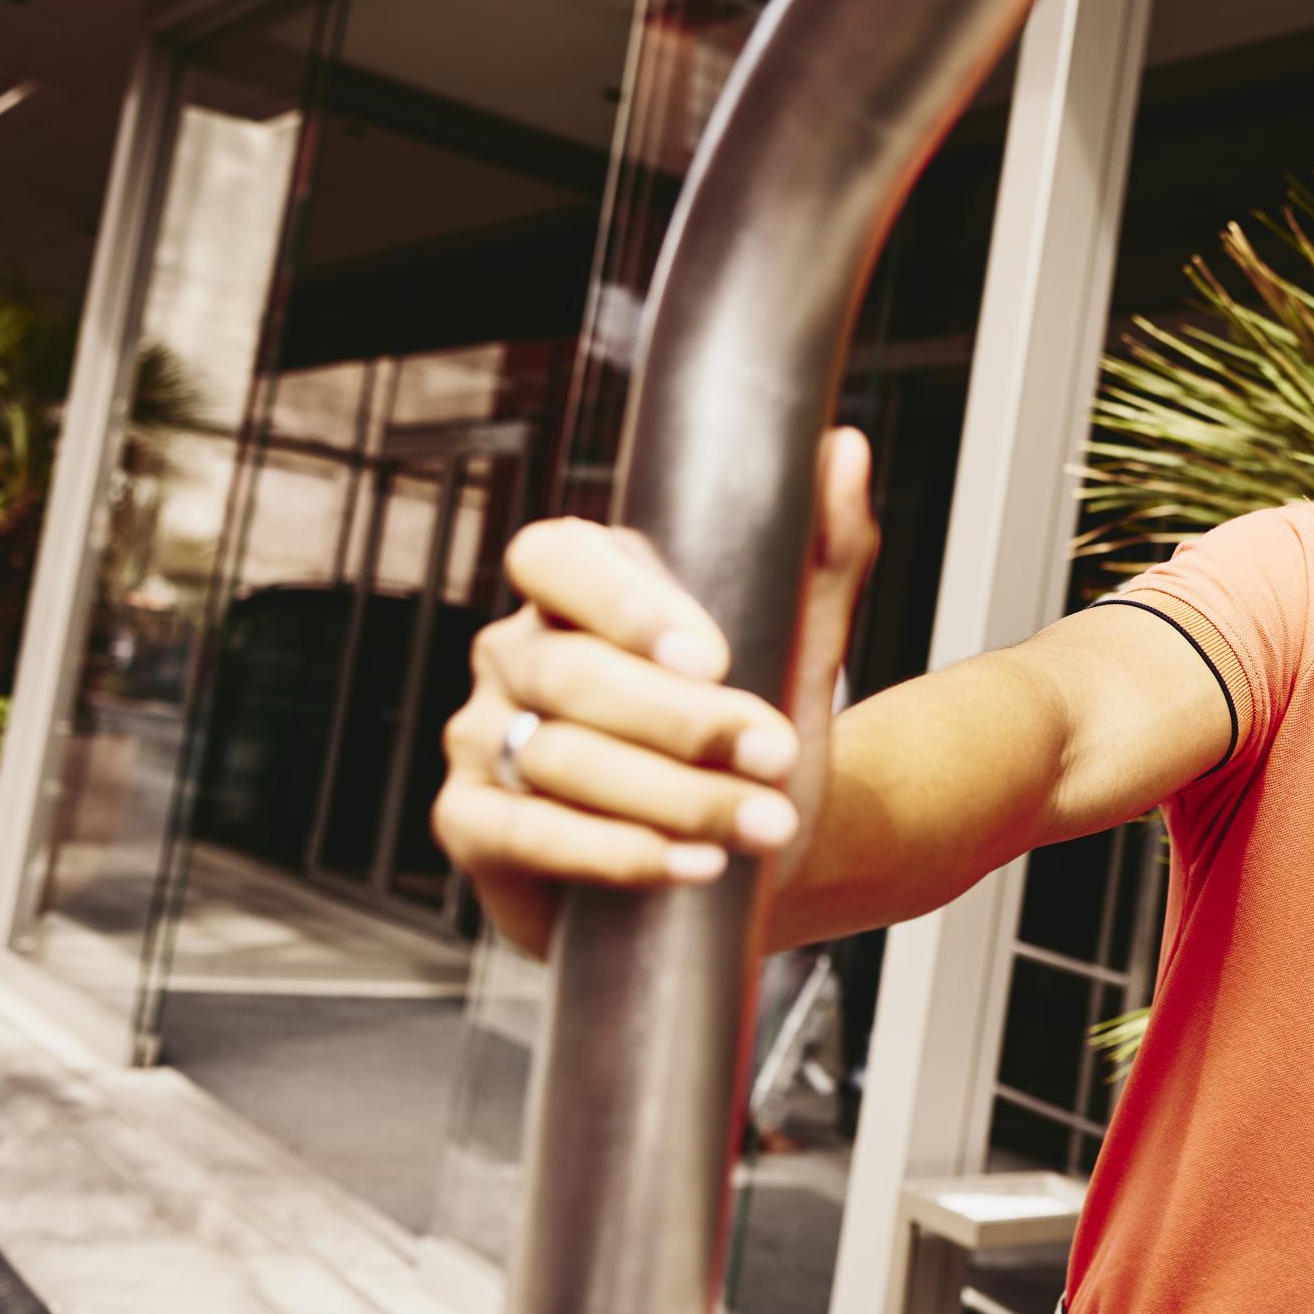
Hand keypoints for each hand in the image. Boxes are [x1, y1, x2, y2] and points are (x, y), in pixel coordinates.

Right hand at [434, 427, 880, 958]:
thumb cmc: (756, 733)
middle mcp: (512, 656)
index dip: (623, 604)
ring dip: (674, 798)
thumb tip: (842, 449)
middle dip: (683, 722)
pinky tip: (689, 863)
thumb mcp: (796, 641)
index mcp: (571, 591)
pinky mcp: (471, 826)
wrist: (752, 850)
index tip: (713, 657)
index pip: (555, 559)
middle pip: (573, 676)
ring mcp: (479, 740)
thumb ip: (820, 549)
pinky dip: (615, 852)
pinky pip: (529, 835)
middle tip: (774, 754)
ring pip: (561, 760)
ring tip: (765, 823)